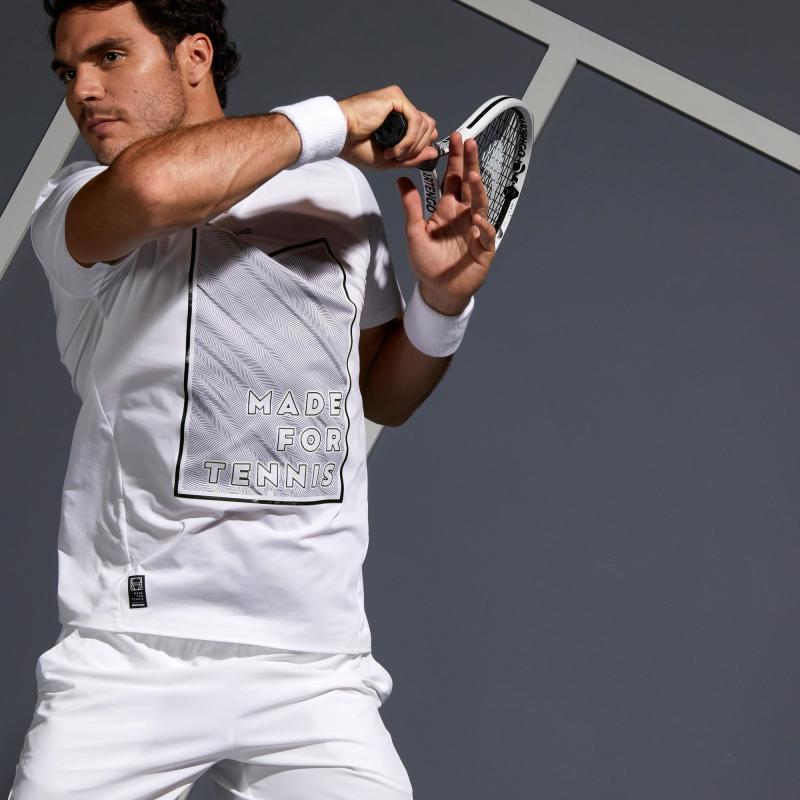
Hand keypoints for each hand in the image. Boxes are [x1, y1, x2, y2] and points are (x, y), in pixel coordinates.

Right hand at [338, 85, 437, 169]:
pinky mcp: (396, 98)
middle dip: (418, 148)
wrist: (340, 136)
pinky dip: (409, 139)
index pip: (425, 130)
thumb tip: (434, 152)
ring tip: (394, 153)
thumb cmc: (356, 145)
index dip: (422, 146)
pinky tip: (395, 148)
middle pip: (430, 127)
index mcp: (399, 121)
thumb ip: (412, 157)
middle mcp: (401, 109)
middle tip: (398, 157)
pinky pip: (416, 120)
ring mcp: (399, 101)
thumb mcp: (390, 159)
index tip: (406, 158)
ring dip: (412, 145)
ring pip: (425, 124)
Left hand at [396, 131, 495, 313]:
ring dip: (477, 190)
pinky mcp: (484, 248)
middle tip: (470, 142)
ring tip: (472, 176)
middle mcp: (464, 215)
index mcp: (448, 209)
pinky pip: (486, 235)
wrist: (438, 290)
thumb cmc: (428, 263)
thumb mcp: (414, 232)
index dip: (455, 159)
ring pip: (480, 205)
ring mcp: (476, 230)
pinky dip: (483, 227)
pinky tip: (476, 219)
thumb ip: (411, 207)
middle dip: (470, 164)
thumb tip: (402, 179)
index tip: (454, 138)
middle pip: (468, 185)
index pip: (452, 179)